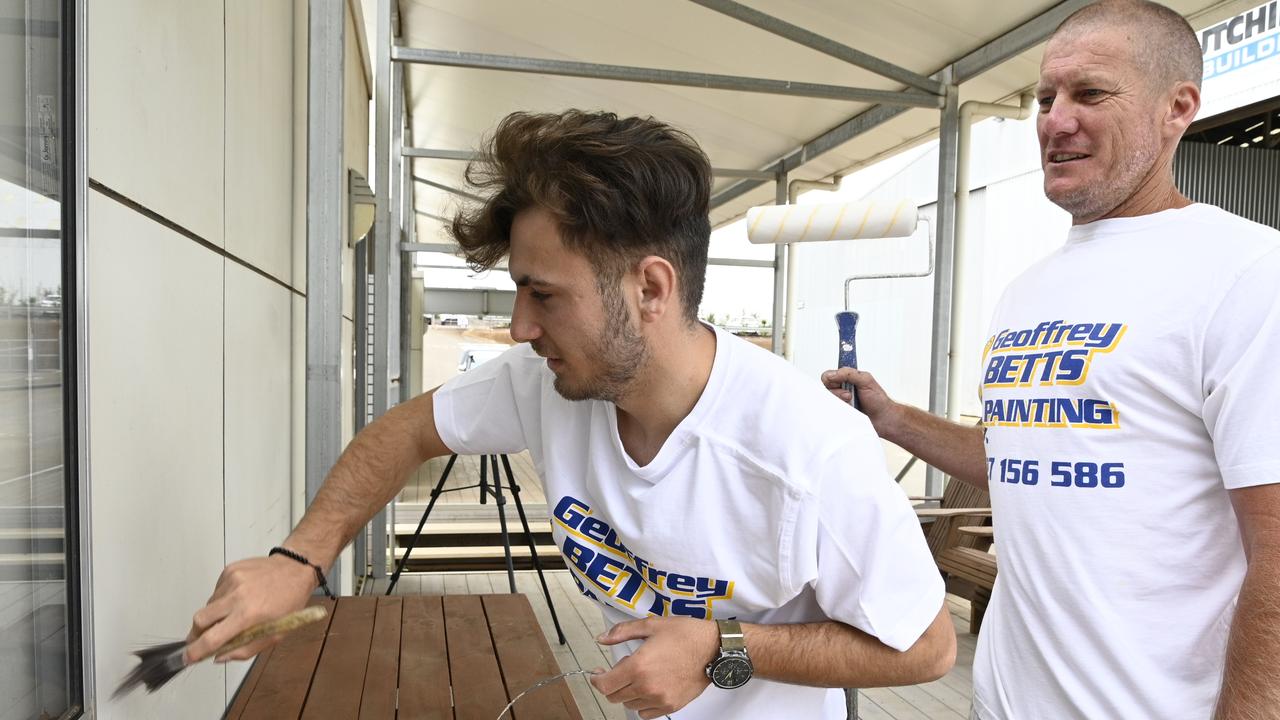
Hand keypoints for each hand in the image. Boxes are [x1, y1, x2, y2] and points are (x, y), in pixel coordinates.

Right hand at [184, 555, 317, 663]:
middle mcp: (237, 596)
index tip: (187, 658)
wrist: (295, 568)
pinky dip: (222, 600)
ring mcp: (231, 580)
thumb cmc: (290, 602)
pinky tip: (238, 598)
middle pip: (199, 620)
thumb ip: (245, 649)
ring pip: (208, 605)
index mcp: (249, 615)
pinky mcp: (229, 570)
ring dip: (214, 615)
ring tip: (233, 614)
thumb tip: (218, 657)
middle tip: (201, 640)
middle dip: (196, 634)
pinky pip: (216, 591)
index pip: (212, 638)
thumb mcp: (275, 634)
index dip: (195, 651)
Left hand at [590, 616, 717, 718]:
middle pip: (614, 696)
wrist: (714, 648)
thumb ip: (622, 632)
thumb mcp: (651, 625)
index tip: (597, 673)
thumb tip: (602, 638)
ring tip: (639, 676)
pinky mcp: (671, 705)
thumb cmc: (686, 635)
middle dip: (611, 684)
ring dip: (627, 692)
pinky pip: (646, 713)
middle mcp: (646, 686)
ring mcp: (659, 699)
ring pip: (629, 705)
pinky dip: (642, 704)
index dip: (596, 679)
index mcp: (638, 666)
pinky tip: (648, 688)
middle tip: (621, 670)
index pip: (604, 684)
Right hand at [821, 367, 899, 435]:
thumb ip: (849, 373)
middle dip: (837, 391)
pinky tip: (850, 410)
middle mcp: (841, 390)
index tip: (840, 382)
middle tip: (849, 395)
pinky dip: (840, 410)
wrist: (884, 419)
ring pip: (828, 400)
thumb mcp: (866, 380)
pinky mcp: (840, 413)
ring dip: (840, 401)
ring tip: (852, 403)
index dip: (831, 378)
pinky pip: (832, 411)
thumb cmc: (878, 401)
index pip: (828, 375)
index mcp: (847, 379)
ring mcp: (840, 403)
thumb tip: (833, 374)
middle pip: (826, 388)